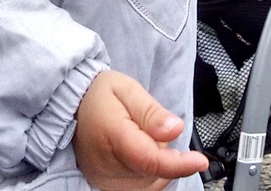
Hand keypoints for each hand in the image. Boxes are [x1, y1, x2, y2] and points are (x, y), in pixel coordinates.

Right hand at [72, 70, 207, 190]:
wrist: (71, 106)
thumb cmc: (100, 95)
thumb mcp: (127, 89)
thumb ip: (151, 112)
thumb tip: (176, 130)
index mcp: (112, 135)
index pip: (150, 159)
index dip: (178, 163)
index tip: (200, 160)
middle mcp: (106, 165)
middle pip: (153, 172)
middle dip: (166, 153)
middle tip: (152, 127)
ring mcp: (104, 180)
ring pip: (150, 183)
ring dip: (158, 164)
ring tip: (142, 137)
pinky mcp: (106, 187)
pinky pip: (140, 188)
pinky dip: (150, 174)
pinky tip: (141, 153)